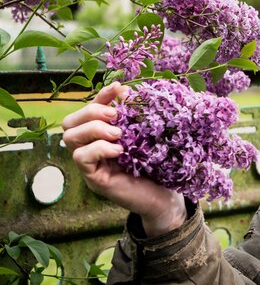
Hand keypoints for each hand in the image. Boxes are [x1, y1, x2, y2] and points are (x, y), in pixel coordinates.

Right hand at [62, 82, 186, 235]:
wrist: (164, 197)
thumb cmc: (156, 165)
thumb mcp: (145, 135)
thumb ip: (134, 116)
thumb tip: (127, 91)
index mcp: (102, 134)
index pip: (89, 108)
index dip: (101, 95)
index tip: (120, 88)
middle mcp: (91, 147)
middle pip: (70, 122)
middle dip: (91, 112)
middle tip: (116, 117)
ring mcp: (90, 165)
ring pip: (70, 138)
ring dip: (94, 129)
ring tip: (119, 134)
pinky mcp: (95, 179)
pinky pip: (81, 158)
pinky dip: (99, 148)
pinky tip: (119, 150)